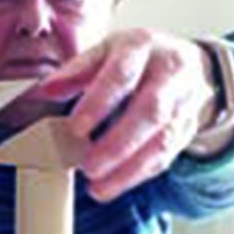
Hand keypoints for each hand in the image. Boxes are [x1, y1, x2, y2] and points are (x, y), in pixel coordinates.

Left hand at [37, 28, 217, 201]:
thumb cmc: (137, 59)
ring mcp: (184, 103)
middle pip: (150, 111)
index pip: (122, 74)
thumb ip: (77, 70)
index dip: (99, 102)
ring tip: (97, 187)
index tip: (76, 127)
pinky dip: (138, 174)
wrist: (188, 65)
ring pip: (163, 140)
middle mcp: (170, 73)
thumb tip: (46, 89)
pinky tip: (113, 185)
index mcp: (143, 46)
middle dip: (118, 143)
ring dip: (129, 168)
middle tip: (88, 167)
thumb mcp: (106, 52)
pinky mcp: (187, 129)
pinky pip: (166, 156)